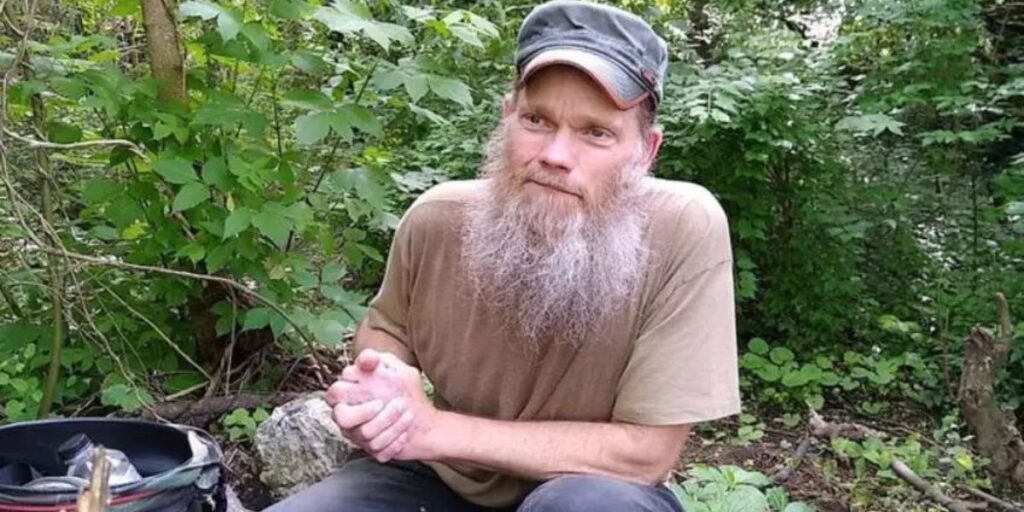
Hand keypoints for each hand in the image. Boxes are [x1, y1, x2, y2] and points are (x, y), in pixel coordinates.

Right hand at [325, 349, 439, 461]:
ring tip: (407, 413)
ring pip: (365, 435)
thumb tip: (366, 358)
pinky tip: (406, 432)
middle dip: (366, 411)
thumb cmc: (403, 390)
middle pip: (343, 419)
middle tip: (387, 403)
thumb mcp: (394, 369)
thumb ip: (378, 360)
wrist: (425, 417)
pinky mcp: (374, 452)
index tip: (373, 386)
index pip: (334, 395)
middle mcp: (349, 419)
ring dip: (390, 423)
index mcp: (348, 397)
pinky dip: (395, 441)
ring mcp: (359, 437)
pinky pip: (378, 451)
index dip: (350, 392)